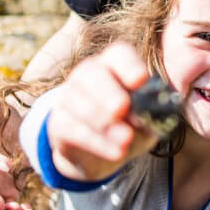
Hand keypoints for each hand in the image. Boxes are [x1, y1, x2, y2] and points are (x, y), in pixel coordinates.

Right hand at [46, 43, 158, 180]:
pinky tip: (116, 152)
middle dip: (108, 92)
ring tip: (126, 140)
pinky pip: (74, 130)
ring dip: (104, 123)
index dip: (129, 66)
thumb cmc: (130, 127)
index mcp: (114, 66)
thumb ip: (150, 117)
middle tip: (122, 108)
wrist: (100, 154)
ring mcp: (69, 97)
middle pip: (92, 73)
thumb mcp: (147, 122)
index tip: (140, 81)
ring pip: (81, 104)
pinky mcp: (58, 123)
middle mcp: (87, 75)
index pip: (118, 55)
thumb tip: (147, 118)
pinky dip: (97, 142)